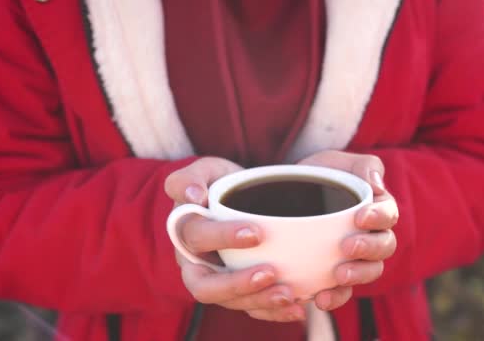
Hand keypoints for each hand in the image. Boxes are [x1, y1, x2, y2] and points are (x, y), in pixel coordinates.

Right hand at [165, 157, 305, 321]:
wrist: (241, 200)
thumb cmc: (220, 184)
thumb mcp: (205, 170)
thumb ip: (189, 177)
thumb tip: (193, 196)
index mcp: (185, 232)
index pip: (197, 237)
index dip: (223, 238)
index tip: (256, 233)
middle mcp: (195, 263)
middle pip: (205, 286)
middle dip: (237, 284)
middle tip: (270, 272)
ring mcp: (217, 282)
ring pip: (230, 302)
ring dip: (259, 301)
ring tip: (289, 294)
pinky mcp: (239, 293)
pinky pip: (251, 309)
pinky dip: (274, 312)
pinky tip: (298, 308)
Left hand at [298, 150, 398, 310]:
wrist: (290, 194)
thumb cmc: (322, 174)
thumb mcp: (338, 162)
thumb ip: (364, 167)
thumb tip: (377, 186)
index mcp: (377, 210)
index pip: (388, 215)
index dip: (378, 218)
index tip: (360, 217)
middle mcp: (372, 236)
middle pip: (384, 248)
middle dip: (368, 249)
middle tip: (347, 247)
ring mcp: (355, 258)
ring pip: (369, 272)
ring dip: (357, 276)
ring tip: (338, 277)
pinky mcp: (336, 275)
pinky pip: (343, 291)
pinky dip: (335, 297)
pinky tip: (320, 299)